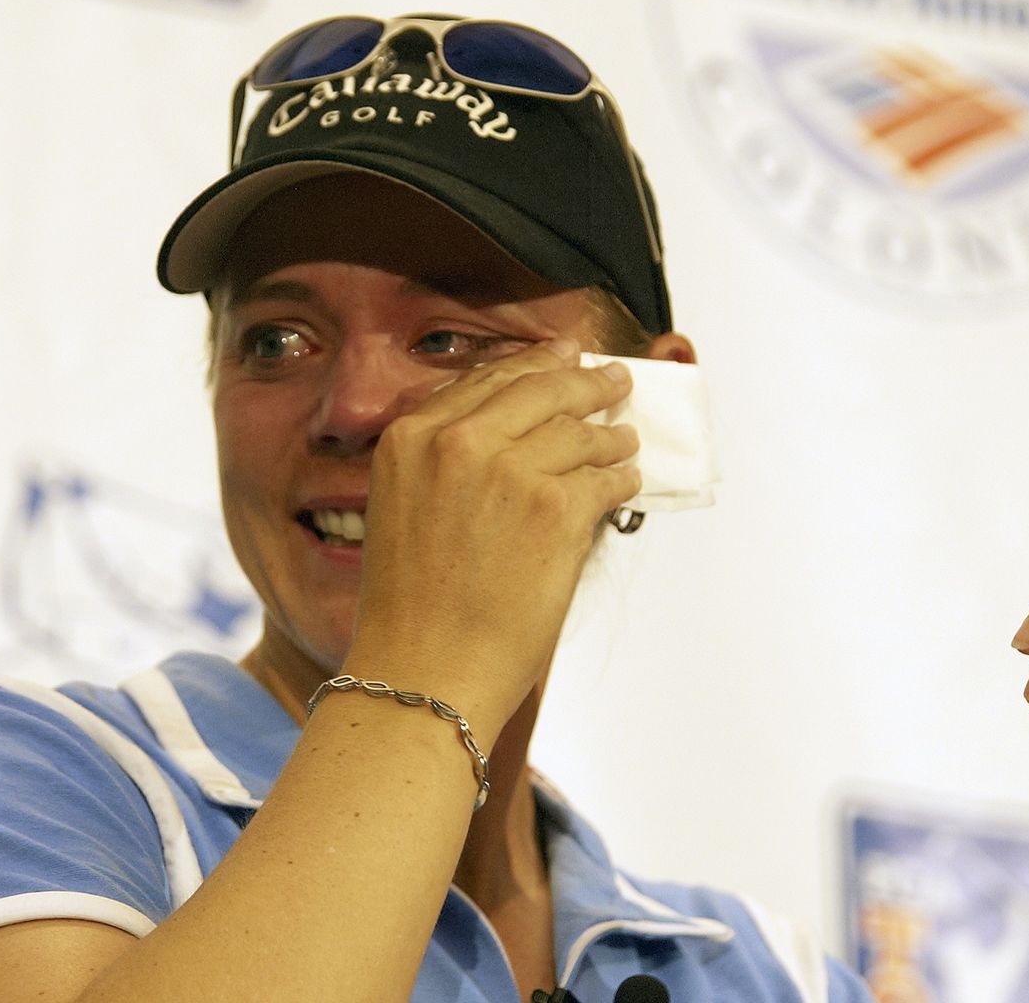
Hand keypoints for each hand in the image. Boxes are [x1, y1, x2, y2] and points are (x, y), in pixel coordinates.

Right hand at [346, 338, 638, 740]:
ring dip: (608, 435)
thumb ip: (443, 463)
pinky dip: (621, 476)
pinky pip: (604, 476)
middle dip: (583, 381)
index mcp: (410, 439)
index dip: (531, 366)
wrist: (425, 669)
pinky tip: (627, 479)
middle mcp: (457, 442)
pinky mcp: (556, 507)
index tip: (560, 359)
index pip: (485, 381)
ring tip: (624, 440)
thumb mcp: (402, 510)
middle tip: (611, 380)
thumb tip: (512, 435)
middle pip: (539, 389)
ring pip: (579, 431)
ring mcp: (510, 470)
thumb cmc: (411, 609)